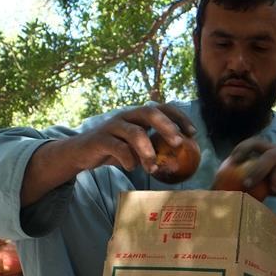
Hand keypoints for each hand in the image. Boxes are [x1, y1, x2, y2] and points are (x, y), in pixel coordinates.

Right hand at [71, 104, 196, 174]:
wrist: (82, 153)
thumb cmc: (116, 149)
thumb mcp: (138, 147)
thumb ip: (155, 146)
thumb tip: (182, 157)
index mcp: (139, 116)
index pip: (162, 108)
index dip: (179, 117)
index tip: (193, 133)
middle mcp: (127, 116)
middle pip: (149, 112)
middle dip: (167, 126)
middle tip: (178, 143)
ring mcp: (113, 126)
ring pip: (134, 132)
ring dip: (148, 151)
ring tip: (153, 167)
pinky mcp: (100, 139)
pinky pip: (117, 147)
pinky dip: (128, 159)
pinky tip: (131, 167)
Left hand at [229, 137, 275, 231]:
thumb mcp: (265, 184)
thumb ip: (250, 183)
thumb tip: (219, 191)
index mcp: (273, 153)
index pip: (257, 143)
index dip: (243, 148)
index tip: (232, 161)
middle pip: (272, 154)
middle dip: (258, 169)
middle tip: (246, 183)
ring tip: (274, 190)